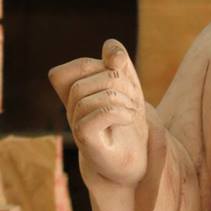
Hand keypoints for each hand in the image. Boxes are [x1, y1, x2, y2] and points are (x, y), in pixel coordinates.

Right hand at [49, 39, 147, 186]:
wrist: (139, 158)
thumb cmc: (129, 119)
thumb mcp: (128, 83)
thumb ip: (118, 62)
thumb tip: (112, 52)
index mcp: (76, 94)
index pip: (73, 68)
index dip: (100, 63)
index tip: (121, 74)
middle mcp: (71, 110)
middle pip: (84, 80)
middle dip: (117, 81)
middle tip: (134, 98)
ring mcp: (76, 127)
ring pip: (87, 96)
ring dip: (120, 98)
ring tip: (133, 110)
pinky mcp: (87, 143)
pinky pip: (93, 117)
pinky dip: (118, 112)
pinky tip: (130, 118)